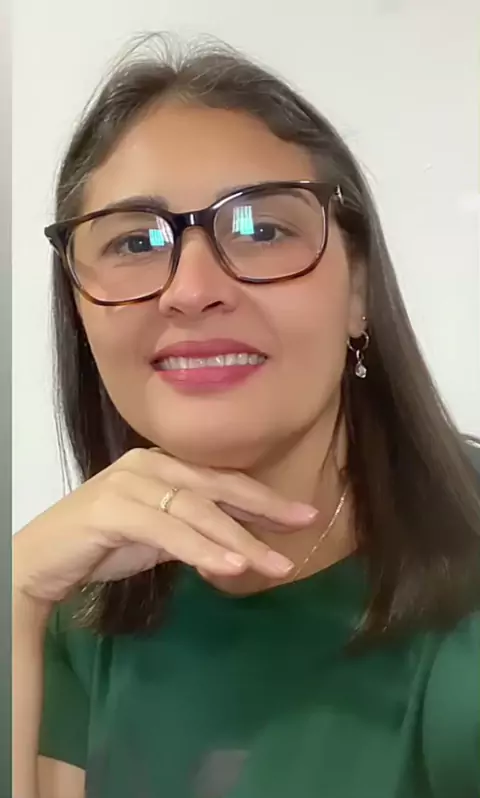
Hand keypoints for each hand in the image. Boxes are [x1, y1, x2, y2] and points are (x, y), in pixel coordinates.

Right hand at [13, 448, 316, 605]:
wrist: (41, 560)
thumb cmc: (100, 544)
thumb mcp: (159, 535)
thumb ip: (194, 532)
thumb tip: (238, 546)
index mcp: (161, 464)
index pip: (221, 480)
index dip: (262, 497)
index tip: (301, 514)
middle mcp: (149, 465)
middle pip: (216, 488)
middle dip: (263, 509)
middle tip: (303, 524)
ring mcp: (130, 483)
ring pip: (196, 511)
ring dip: (238, 539)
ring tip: (274, 564)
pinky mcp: (113, 509)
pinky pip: (168, 531)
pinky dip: (202, 550)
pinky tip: (230, 566)